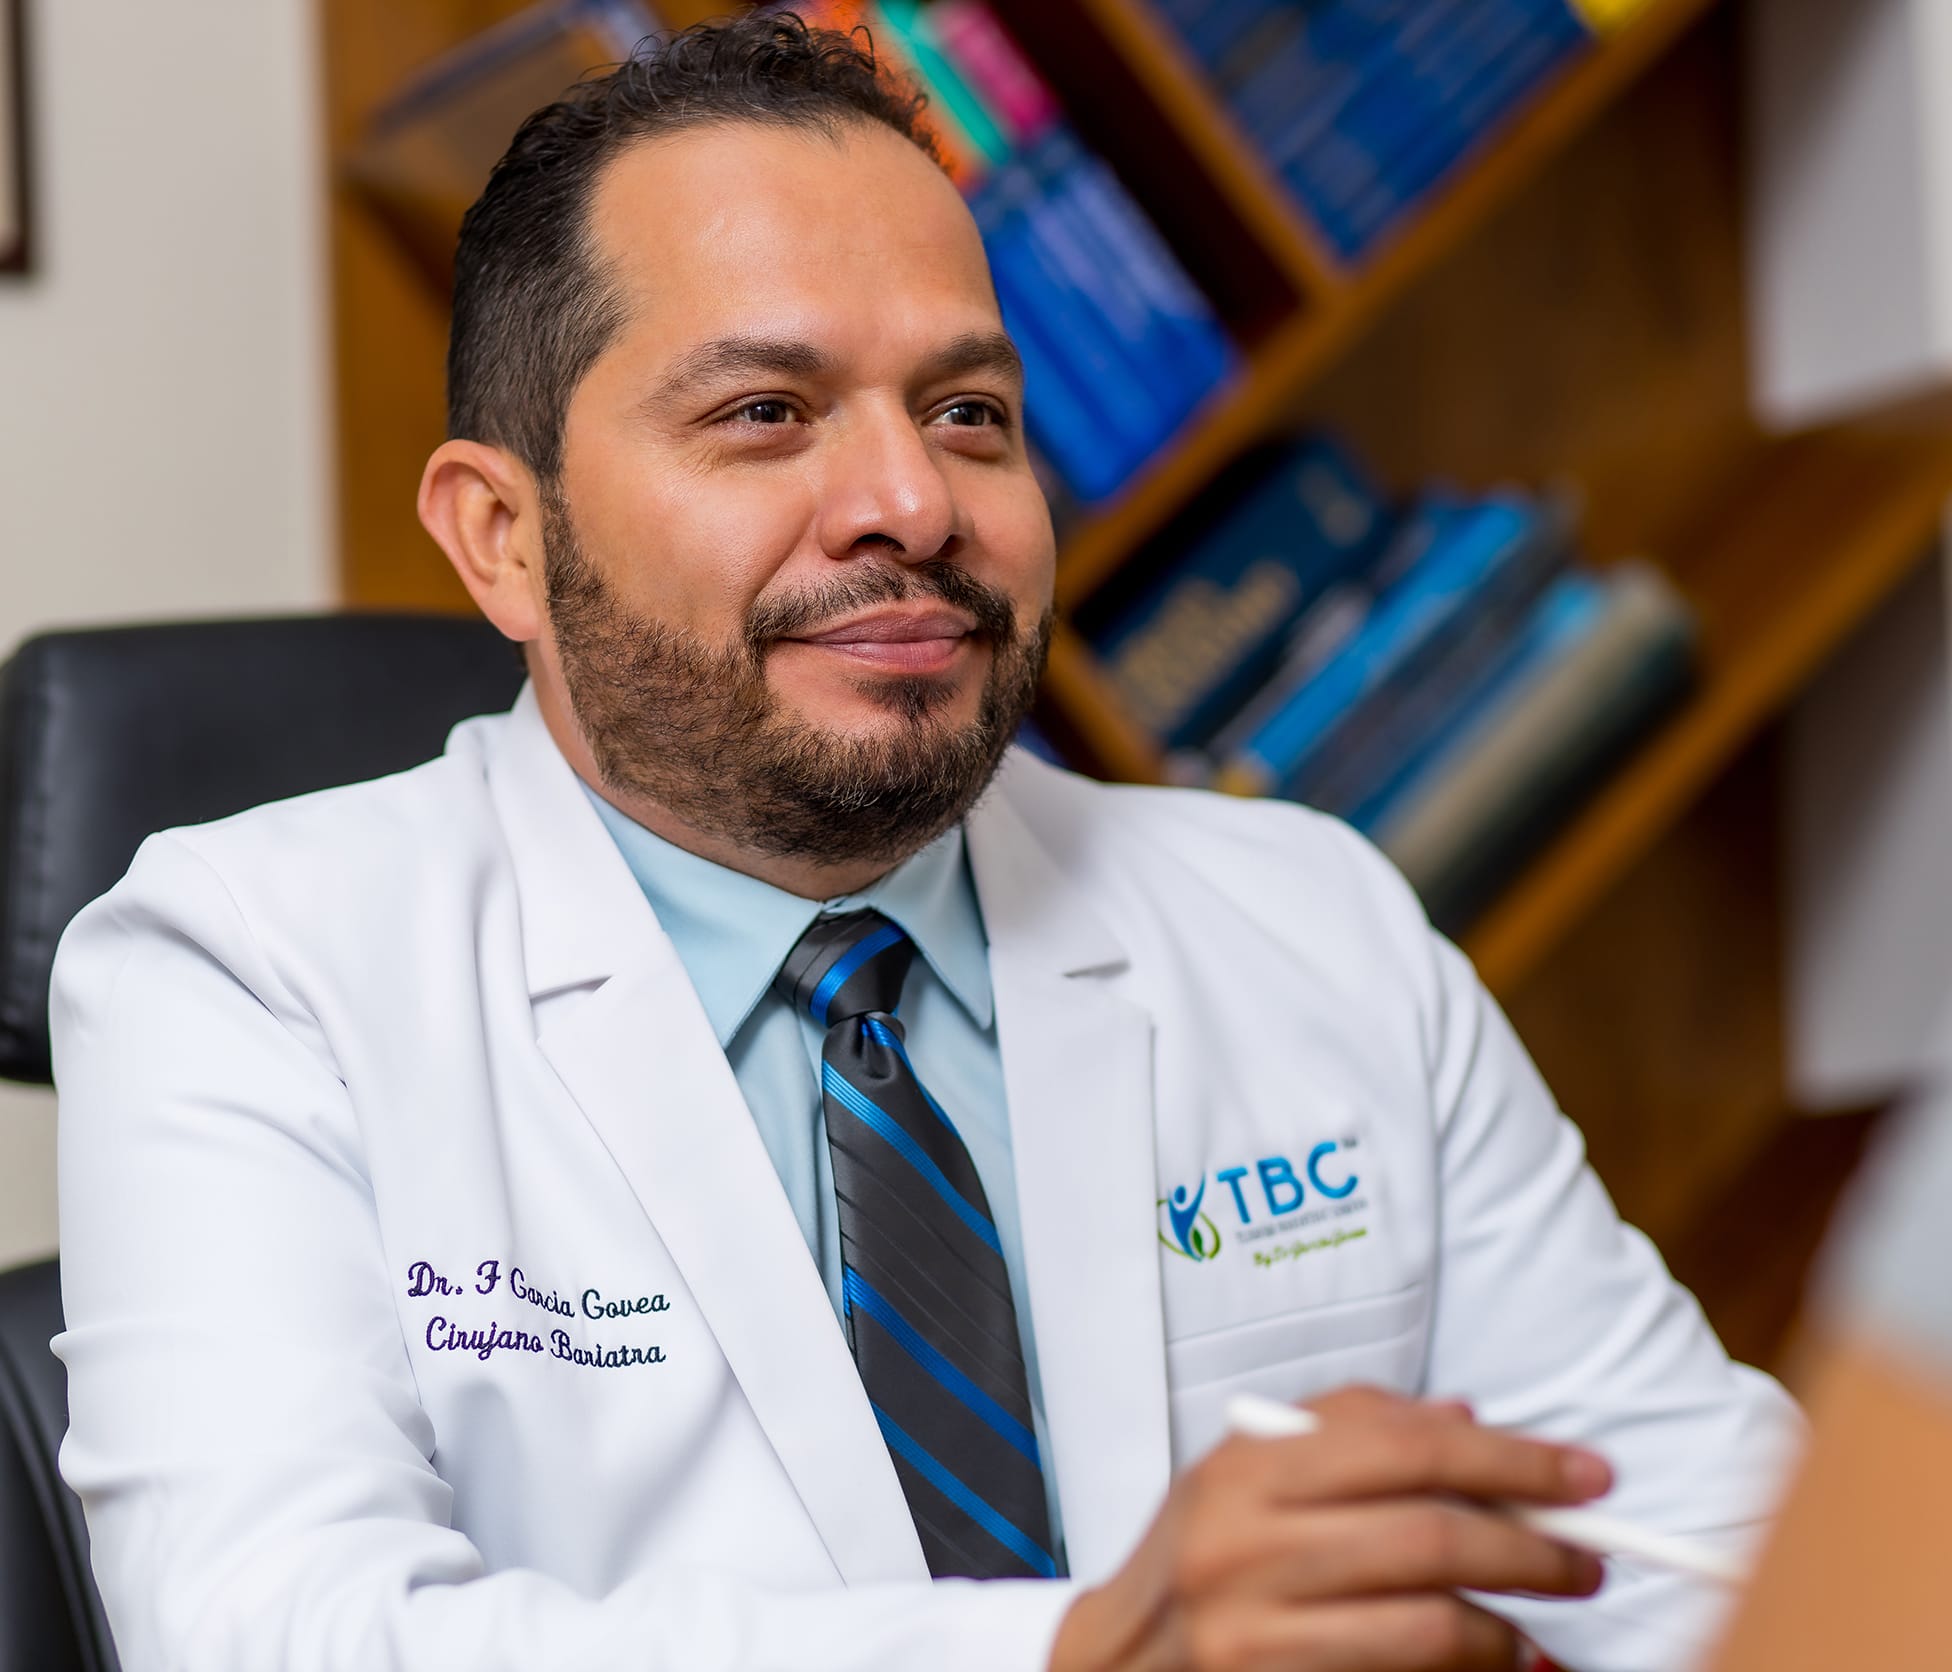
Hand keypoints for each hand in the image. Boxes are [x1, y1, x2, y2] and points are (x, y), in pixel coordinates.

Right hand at [1048, 1386, 1609, 1671]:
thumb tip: (1466, 1420)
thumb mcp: (1250, 1471)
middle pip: (1430, 1536)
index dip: (1510, 1459)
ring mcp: (1259, 1633)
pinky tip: (1485, 1658)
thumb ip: (1349, 1433)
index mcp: (1246, 1469)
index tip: (1582, 1474)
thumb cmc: (1200, 1554)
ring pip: (1429, 1625)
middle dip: (1533, 1546)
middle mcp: (1247, 1546)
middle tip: (1586, 1556)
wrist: (1122, 1661)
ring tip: (1535, 1622)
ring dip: (1508, 1627)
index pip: (1406, 1448)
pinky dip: (1465, 1671)